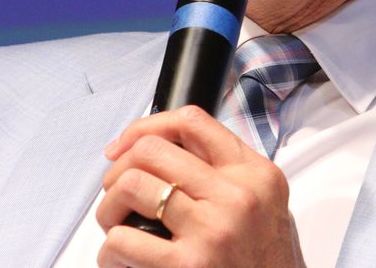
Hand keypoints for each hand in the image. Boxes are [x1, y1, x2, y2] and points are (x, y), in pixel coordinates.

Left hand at [94, 106, 304, 267]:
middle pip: (153, 150)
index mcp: (256, 175)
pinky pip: (123, 240)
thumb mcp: (265, 207)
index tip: (125, 146)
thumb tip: (162, 153)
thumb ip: (226, 176)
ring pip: (132, 185)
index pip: (192, 122)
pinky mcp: (189, 265)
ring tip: (116, 227)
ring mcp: (214, 229)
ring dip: (109, 208)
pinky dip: (110, 252)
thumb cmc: (265, 266)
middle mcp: (238, 196)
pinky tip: (121, 261)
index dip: (146, 127)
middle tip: (117, 194)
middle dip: (120, 170)